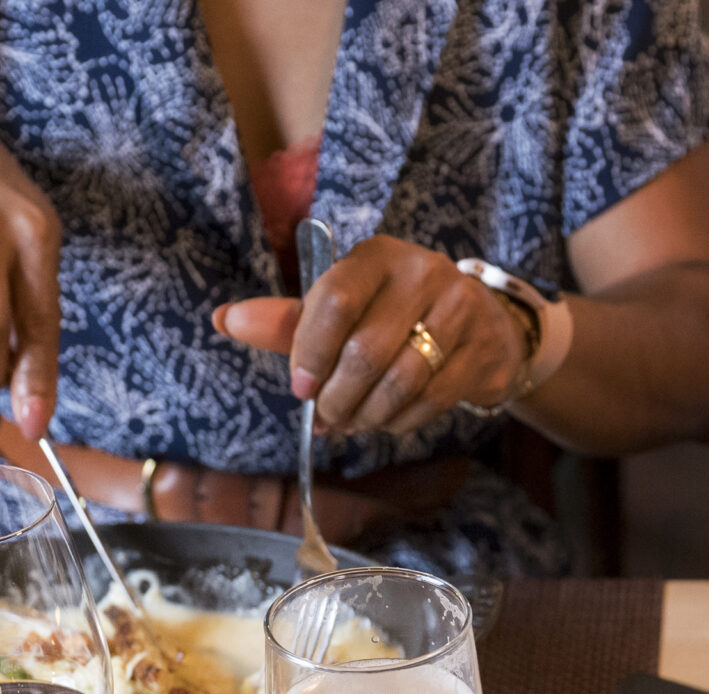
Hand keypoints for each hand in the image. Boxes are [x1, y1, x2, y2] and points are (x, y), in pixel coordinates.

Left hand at [214, 235, 529, 435]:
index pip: (334, 300)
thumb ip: (290, 321)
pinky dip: (400, 420)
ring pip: (401, 380)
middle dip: (338, 397)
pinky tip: (387, 421)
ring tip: (353, 422)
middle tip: (327, 418)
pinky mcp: (481, 349)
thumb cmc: (396, 317)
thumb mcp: (344, 310)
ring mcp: (459, 309)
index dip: (311, 352)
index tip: (300, 389)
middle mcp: (422, 273)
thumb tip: (225, 319)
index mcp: (377, 256)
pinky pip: (432, 400)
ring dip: (368, 415)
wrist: (483, 327)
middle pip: (366, 350)